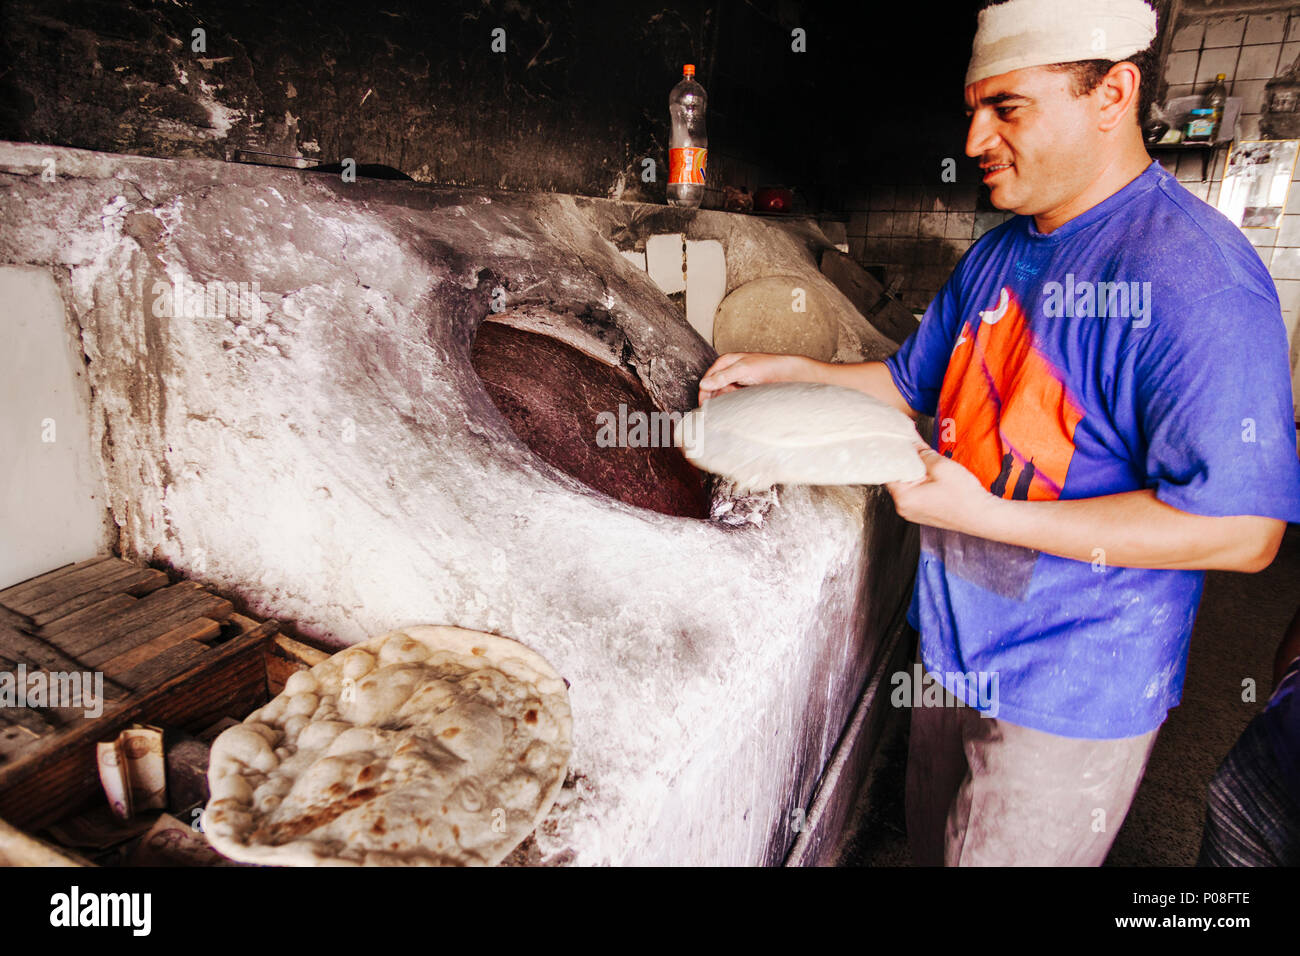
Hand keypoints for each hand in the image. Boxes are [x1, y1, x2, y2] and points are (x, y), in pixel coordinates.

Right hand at [697, 352, 815, 403]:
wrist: (788, 374)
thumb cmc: (768, 366)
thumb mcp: (743, 370)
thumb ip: (723, 377)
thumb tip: (704, 384)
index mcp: (726, 362)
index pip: (707, 378)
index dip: (704, 392)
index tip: (702, 406)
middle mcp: (730, 371)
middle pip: (712, 387)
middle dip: (710, 399)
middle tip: (708, 414)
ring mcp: (736, 381)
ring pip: (721, 395)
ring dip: (719, 403)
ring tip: (718, 414)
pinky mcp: (743, 390)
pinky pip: (731, 399)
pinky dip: (729, 405)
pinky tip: (729, 411)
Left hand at [885, 443, 1003, 535]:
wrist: (984, 517)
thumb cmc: (964, 497)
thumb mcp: (941, 466)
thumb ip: (922, 453)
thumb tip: (912, 443)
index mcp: (903, 497)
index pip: (888, 470)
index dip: (895, 454)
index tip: (899, 442)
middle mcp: (904, 508)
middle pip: (898, 477)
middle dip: (907, 461)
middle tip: (917, 447)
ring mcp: (913, 512)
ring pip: (908, 485)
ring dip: (917, 472)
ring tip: (929, 461)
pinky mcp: (923, 513)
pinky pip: (917, 493)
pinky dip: (923, 482)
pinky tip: (934, 475)